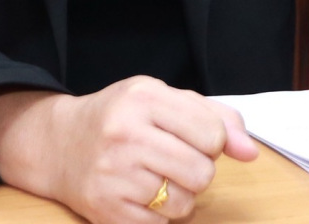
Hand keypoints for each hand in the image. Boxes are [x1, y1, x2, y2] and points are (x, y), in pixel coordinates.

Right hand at [0, 76, 259, 223]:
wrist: (58, 144)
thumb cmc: (121, 119)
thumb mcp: (163, 99)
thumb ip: (214, 117)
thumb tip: (250, 152)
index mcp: (143, 96)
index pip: (212, 133)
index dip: (211, 142)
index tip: (193, 138)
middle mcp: (125, 132)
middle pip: (202, 172)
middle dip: (197, 170)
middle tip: (174, 160)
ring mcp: (114, 173)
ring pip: (185, 203)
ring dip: (180, 196)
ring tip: (157, 178)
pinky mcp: (106, 208)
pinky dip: (160, 216)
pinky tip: (142, 196)